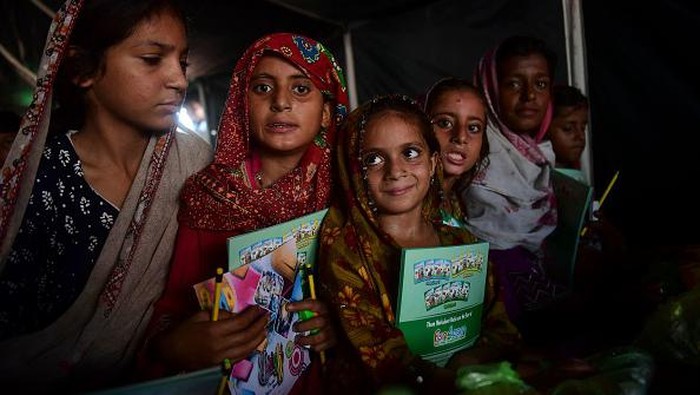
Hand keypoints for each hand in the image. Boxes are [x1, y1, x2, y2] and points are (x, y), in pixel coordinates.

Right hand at [154, 306, 268, 370]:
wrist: (168, 351)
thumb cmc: (182, 330)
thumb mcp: (200, 315)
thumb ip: (220, 314)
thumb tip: (236, 315)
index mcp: (214, 330)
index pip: (240, 322)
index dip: (252, 314)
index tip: (259, 308)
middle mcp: (219, 345)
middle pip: (246, 336)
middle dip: (259, 325)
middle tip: (266, 317)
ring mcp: (220, 357)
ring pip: (245, 349)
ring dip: (257, 339)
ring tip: (264, 329)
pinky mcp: (218, 364)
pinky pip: (238, 358)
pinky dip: (249, 350)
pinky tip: (253, 343)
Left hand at [286, 298, 335, 351]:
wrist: (336, 324)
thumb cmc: (321, 314)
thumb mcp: (314, 307)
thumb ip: (305, 307)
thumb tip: (288, 307)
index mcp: (324, 307)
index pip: (313, 304)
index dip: (300, 305)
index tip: (288, 307)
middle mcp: (329, 318)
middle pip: (319, 322)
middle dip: (303, 326)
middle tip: (294, 328)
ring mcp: (331, 330)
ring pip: (319, 337)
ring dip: (305, 339)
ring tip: (297, 339)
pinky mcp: (332, 341)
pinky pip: (320, 346)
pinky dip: (312, 347)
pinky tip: (306, 344)